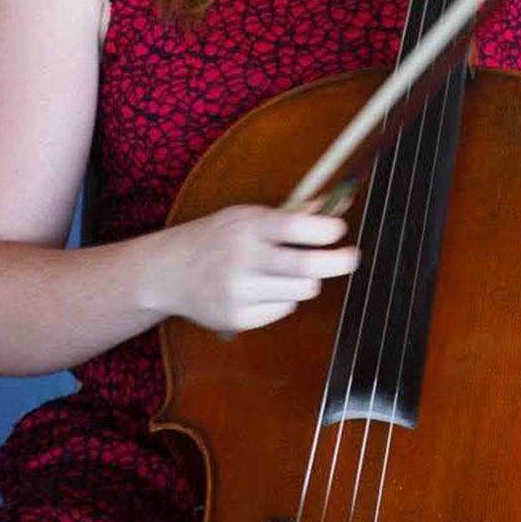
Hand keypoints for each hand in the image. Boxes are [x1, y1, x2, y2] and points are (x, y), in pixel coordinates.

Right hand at [145, 204, 359, 333]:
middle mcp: (242, 258)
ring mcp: (238, 291)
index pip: (296, 226)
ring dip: (308, 280)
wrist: (168, 271)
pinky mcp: (237, 318)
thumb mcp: (247, 216)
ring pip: (301, 290)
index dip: (327, 229)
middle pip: (306, 266)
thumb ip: (293, 213)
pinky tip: (264, 288)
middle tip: (352, 257)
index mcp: (247, 226)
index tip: (339, 230)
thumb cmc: (217, 237)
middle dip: (338, 262)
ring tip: (290, 271)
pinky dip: (284, 298)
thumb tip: (337, 203)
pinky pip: (283, 309)